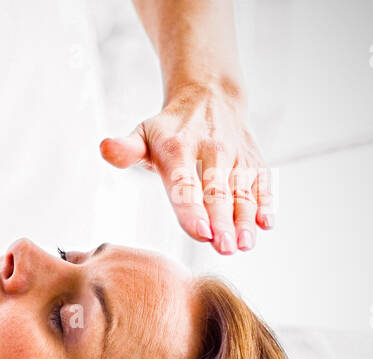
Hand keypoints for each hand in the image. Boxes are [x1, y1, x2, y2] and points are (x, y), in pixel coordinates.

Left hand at [100, 84, 272, 254]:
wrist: (209, 97)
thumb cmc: (170, 128)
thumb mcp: (143, 133)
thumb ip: (126, 149)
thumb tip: (105, 149)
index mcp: (178, 149)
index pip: (185, 184)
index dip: (192, 209)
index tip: (200, 232)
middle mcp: (211, 150)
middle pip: (216, 192)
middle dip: (222, 221)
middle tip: (223, 247)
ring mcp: (236, 156)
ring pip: (242, 191)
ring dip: (245, 218)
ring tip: (244, 243)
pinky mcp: (254, 160)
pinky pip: (263, 182)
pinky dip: (267, 202)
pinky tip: (266, 223)